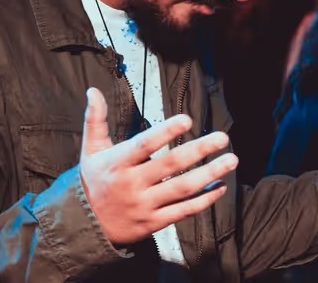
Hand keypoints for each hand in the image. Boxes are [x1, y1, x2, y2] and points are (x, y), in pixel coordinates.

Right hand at [79, 87, 237, 244]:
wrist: (86, 226)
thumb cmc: (93, 181)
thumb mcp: (90, 149)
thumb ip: (95, 119)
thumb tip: (93, 91)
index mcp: (118, 162)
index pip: (144, 145)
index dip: (166, 132)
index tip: (188, 119)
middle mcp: (132, 184)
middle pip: (171, 165)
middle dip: (199, 150)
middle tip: (223, 138)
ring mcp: (144, 205)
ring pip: (182, 189)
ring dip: (210, 174)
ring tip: (231, 160)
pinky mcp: (154, 223)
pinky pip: (183, 211)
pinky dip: (204, 200)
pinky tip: (220, 186)